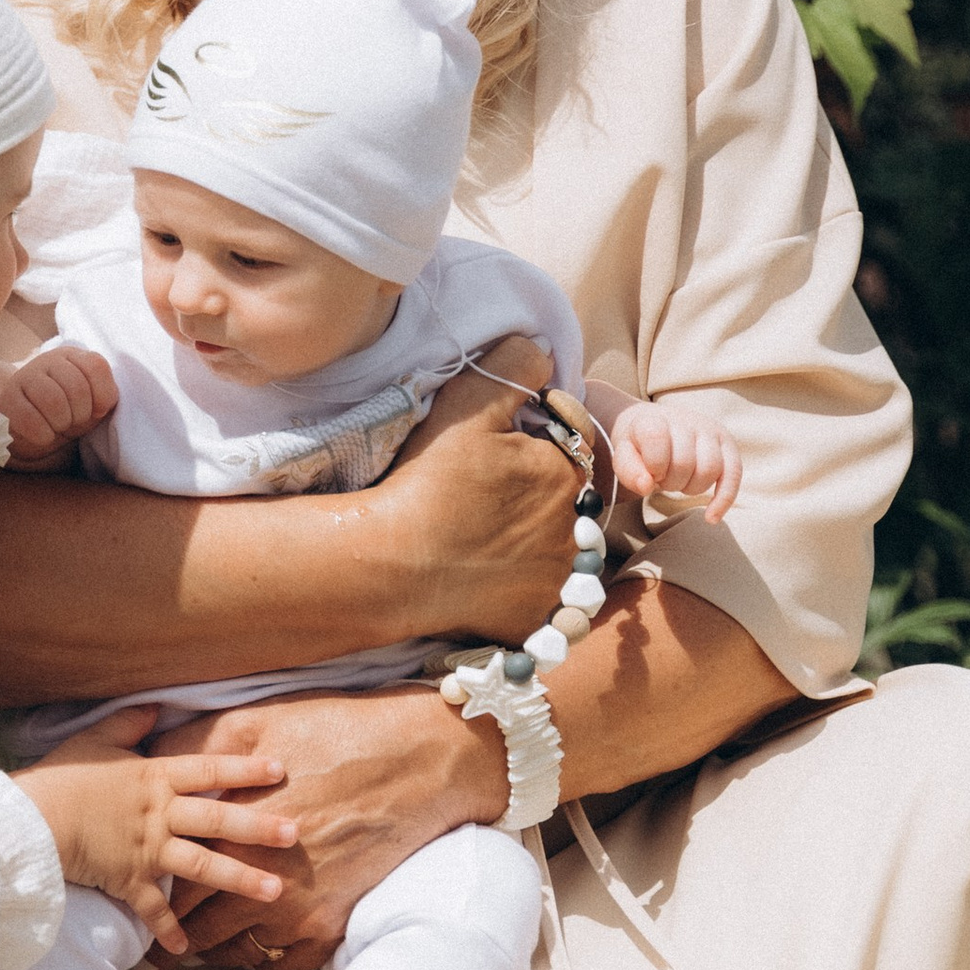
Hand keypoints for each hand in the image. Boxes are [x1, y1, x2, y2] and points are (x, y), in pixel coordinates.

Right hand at [0, 344, 118, 468]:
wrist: (34, 431)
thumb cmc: (70, 413)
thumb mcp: (94, 403)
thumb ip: (106, 396)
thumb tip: (102, 404)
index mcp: (73, 356)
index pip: (96, 366)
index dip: (102, 395)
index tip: (96, 409)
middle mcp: (48, 360)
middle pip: (77, 387)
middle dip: (81, 414)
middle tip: (73, 421)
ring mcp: (25, 376)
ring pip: (53, 400)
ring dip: (62, 423)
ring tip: (59, 426)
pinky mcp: (8, 399)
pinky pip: (29, 418)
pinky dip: (43, 434)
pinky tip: (45, 435)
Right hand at [13, 705, 293, 956]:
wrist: (31, 820)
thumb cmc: (62, 777)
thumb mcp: (96, 740)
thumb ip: (129, 723)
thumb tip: (155, 705)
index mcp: (154, 777)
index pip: (208, 770)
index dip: (245, 768)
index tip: (280, 771)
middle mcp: (159, 814)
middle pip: (217, 819)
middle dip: (259, 827)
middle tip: (295, 833)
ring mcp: (146, 850)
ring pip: (202, 866)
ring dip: (239, 879)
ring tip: (275, 890)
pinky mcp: (127, 880)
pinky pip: (153, 909)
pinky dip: (168, 930)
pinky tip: (185, 949)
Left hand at [157, 688, 509, 969]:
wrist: (416, 762)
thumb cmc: (335, 734)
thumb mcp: (254, 724)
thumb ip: (195, 748)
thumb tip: (151, 761)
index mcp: (235, 832)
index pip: (172, 880)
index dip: (149, 891)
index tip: (136, 894)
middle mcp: (262, 880)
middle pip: (198, 925)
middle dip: (174, 933)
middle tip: (155, 945)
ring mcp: (301, 909)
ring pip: (237, 952)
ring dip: (214, 952)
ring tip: (197, 950)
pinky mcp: (334, 923)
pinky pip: (284, 965)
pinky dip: (262, 963)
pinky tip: (251, 951)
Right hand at [371, 332, 578, 641]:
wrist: (391, 566)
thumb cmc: (427, 483)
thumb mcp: (465, 406)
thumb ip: (514, 366)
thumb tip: (546, 350)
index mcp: (568, 473)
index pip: (571, 445)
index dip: (536, 442)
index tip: (495, 454)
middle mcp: (577, 530)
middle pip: (569, 498)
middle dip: (540, 491)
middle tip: (487, 495)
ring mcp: (559, 582)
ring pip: (559, 547)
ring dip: (536, 538)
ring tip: (485, 534)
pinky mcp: (536, 619)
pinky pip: (541, 596)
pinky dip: (521, 585)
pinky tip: (485, 572)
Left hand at [611, 399, 741, 522]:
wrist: (653, 424)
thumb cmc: (638, 445)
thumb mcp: (623, 454)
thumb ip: (628, 470)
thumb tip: (646, 486)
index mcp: (656, 419)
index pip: (657, 440)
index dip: (653, 466)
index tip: (649, 473)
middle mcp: (686, 420)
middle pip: (685, 463)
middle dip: (671, 482)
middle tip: (662, 479)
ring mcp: (709, 430)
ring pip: (710, 469)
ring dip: (692, 487)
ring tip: (680, 482)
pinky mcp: (727, 444)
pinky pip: (734, 474)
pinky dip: (724, 498)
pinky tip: (711, 517)